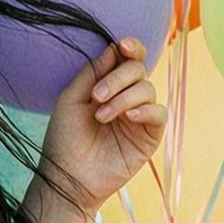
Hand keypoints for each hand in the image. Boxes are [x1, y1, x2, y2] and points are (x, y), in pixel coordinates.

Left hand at [39, 37, 167, 217]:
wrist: (68, 177)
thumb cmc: (64, 139)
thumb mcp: (71, 99)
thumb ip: (92, 72)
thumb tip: (114, 47)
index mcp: (108, 86)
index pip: (128, 59)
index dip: (131, 47)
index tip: (123, 45)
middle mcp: (127, 98)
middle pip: (139, 69)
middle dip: (118, 78)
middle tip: (96, 96)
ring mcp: (139, 117)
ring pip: (148, 89)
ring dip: (124, 98)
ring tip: (102, 116)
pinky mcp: (150, 136)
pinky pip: (159, 113)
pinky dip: (145, 110)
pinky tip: (129, 117)